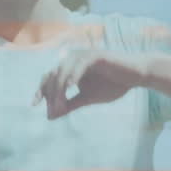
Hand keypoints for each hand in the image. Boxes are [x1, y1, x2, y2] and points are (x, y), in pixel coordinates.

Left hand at [32, 50, 149, 119]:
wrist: (136, 76)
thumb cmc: (113, 85)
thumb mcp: (87, 98)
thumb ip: (69, 105)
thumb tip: (50, 116)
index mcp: (69, 67)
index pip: (49, 77)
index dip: (41, 90)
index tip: (34, 105)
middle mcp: (73, 58)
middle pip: (53, 74)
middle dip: (51, 94)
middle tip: (54, 110)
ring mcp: (84, 55)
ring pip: (64, 70)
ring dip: (60, 88)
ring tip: (61, 105)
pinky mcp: (95, 55)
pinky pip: (80, 65)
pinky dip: (73, 75)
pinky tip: (70, 87)